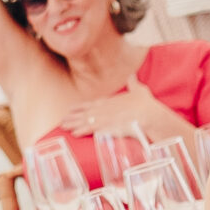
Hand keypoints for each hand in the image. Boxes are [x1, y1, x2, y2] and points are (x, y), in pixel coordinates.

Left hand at [57, 83, 179, 137]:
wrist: (148, 114)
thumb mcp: (139, 90)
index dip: (79, 107)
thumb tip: (132, 75)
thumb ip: (133, 83)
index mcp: (109, 101)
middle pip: (84, 114)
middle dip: (72, 117)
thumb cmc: (145, 104)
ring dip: (73, 124)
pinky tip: (74, 134)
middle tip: (62, 121)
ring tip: (63, 127)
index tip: (70, 109)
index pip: (90, 104)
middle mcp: (103, 109)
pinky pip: (90, 130)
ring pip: (84, 121)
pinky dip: (81, 131)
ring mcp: (102, 118)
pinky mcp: (105, 127)